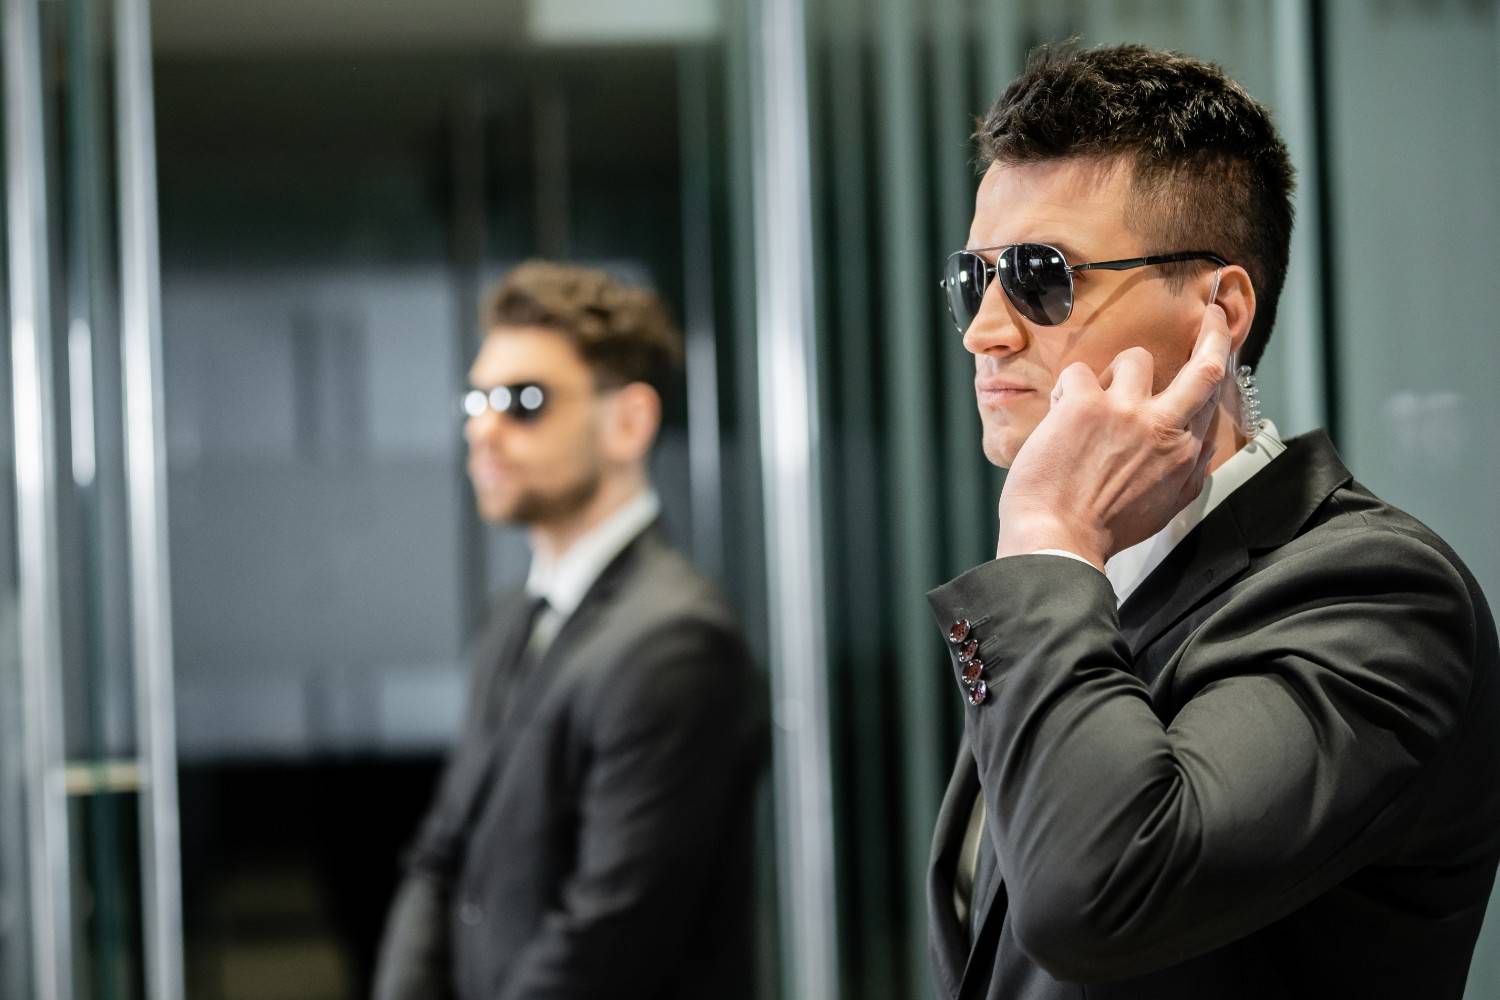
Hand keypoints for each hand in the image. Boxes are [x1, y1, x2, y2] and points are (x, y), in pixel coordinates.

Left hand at [995, 307, 1232, 567]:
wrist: (1058, 541)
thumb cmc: (1103, 529)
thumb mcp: (1165, 506)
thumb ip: (1187, 470)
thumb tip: (1203, 444)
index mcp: (1183, 454)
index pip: (1213, 400)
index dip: (1217, 368)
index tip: (1218, 348)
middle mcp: (1164, 428)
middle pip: (1206, 366)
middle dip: (1214, 334)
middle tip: (1212, 315)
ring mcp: (1127, 411)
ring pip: (1135, 358)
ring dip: (1112, 373)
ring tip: (1091, 402)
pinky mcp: (1086, 404)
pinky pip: (1079, 372)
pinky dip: (1066, 391)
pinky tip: (1058, 416)